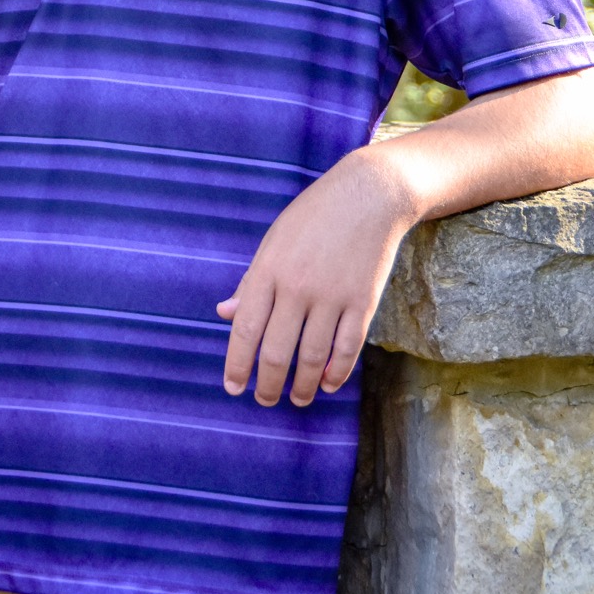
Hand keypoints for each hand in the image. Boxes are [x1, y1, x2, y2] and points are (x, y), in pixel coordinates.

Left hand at [216, 143, 412, 408]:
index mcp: (269, 270)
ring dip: (302, 387)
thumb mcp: (274, 241)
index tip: (233, 387)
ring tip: (296, 399)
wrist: (369, 193)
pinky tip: (326, 383)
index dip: (237, 364)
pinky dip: (336, 373)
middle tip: (264, 400)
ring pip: (312, 358)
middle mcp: (297, 286)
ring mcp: (332, 296)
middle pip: (276, 352)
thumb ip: (251, 281)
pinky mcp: (362, 301)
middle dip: (267, 385)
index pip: (245, 329)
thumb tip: (224, 314)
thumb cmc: (314, 216)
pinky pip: (347, 348)